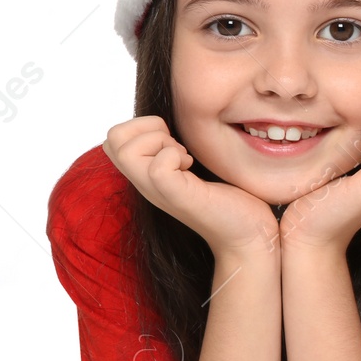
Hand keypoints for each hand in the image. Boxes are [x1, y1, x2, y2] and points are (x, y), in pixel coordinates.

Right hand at [104, 115, 276, 254]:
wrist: (249, 236)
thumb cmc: (229, 200)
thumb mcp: (195, 167)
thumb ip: (178, 148)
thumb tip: (174, 124)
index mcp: (147, 174)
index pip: (115, 137)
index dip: (143, 126)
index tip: (174, 141)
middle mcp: (146, 183)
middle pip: (112, 139)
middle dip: (146, 129)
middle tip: (176, 147)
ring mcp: (158, 191)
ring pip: (125, 149)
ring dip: (159, 142)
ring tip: (185, 159)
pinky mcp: (178, 197)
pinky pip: (157, 167)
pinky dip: (175, 156)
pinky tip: (192, 169)